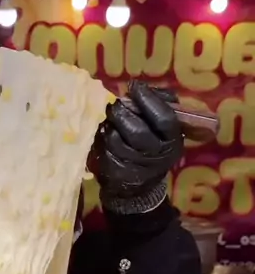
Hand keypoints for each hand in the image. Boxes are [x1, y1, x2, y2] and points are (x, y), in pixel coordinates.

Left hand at [90, 82, 182, 211]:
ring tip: (111, 119)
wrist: (139, 186)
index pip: (164, 118)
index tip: (134, 87)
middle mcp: (155, 155)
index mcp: (172, 140)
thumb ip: (159, 105)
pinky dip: (101, 137)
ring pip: (115, 138)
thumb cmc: (153, 146)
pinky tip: (104, 133)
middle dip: (123, 112)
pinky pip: (102, 149)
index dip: (148, 100)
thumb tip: (140, 88)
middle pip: (136, 130)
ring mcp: (134, 166)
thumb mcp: (164, 129)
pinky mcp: (114, 172)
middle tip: (117, 104)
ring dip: (110, 124)